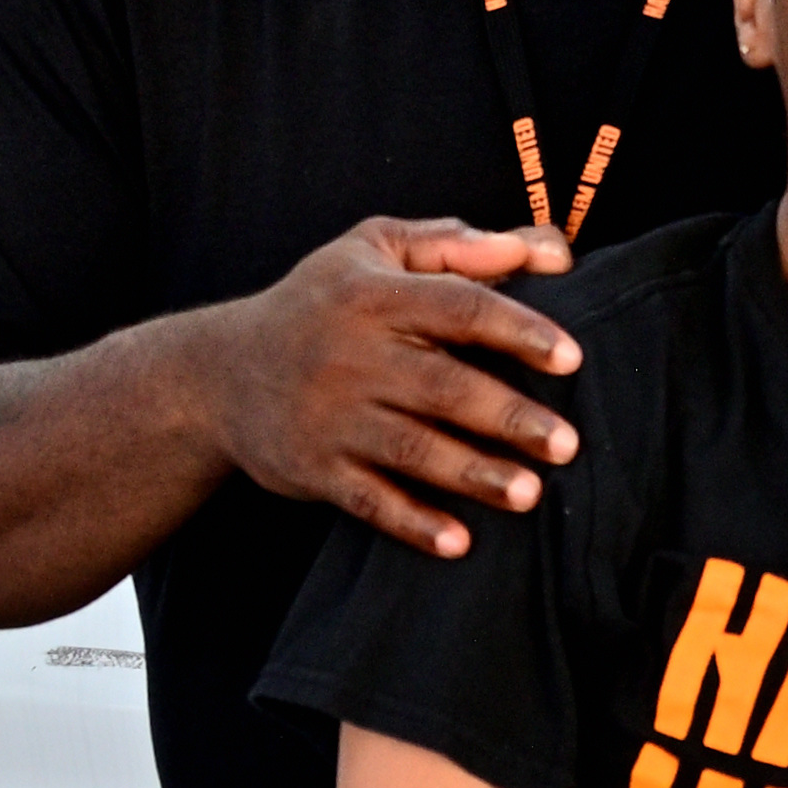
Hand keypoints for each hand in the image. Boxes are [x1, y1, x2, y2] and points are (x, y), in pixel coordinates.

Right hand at [184, 215, 580, 557]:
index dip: (518, 329)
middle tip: (568, 443)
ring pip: (411, 448)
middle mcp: (350, 355)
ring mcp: (329, 416)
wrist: (216, 375)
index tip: (572, 357)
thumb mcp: (374, 249)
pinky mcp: (312, 468)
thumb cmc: (322, 303)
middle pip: (442, 386)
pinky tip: (460, 542)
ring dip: (473, 473)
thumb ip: (461, 244)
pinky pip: (368, 499)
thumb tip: (553, 250)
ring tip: (530, 493)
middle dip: (508, 416)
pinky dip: (412, 522)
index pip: (458, 307)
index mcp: (374, 295)